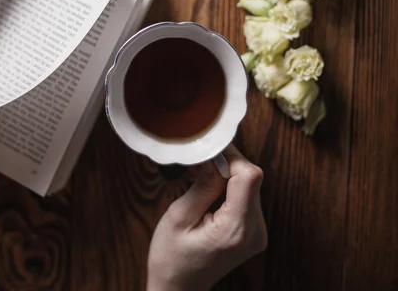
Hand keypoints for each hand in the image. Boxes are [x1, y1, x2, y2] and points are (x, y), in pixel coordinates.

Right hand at [147, 145, 266, 290]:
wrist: (178, 288)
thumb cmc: (172, 258)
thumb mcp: (178, 217)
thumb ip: (202, 186)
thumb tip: (215, 157)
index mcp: (236, 229)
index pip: (249, 176)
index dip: (230, 158)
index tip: (208, 153)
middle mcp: (255, 232)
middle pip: (252, 178)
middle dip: (227, 165)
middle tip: (199, 165)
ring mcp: (258, 233)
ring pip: (251, 184)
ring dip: (228, 175)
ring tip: (201, 180)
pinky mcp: (254, 231)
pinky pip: (248, 196)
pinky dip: (230, 187)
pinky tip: (211, 192)